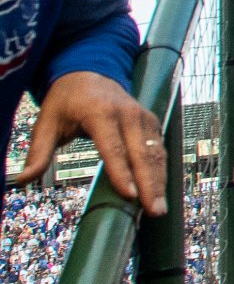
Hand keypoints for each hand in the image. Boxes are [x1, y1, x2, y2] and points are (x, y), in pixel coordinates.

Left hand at [17, 72, 165, 215]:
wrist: (90, 72)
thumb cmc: (66, 101)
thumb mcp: (46, 123)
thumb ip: (38, 153)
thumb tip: (22, 180)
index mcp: (100, 112)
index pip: (113, 147)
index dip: (121, 172)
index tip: (128, 195)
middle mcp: (128, 113)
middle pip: (141, 153)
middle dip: (149, 184)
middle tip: (153, 211)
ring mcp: (143, 117)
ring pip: (155, 153)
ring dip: (159, 181)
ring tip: (160, 208)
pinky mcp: (151, 122)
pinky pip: (159, 149)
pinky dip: (161, 171)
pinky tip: (160, 191)